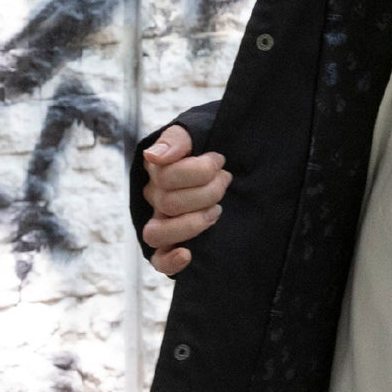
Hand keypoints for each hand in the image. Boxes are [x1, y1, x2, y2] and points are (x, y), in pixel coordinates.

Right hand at [141, 123, 230, 277]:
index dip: (199, 170)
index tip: (220, 161)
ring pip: (157, 233)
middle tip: (226, 179)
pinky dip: (171, 261)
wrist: (237, 157)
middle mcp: (154, 196)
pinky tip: (188, 254)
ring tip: (216, 211)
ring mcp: (161, 221)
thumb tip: (155, 156)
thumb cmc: (213, 144)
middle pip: (168, 203)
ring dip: (191, 223)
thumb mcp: (198, 130)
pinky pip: (159, 261)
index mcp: (157, 168)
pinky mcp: (171, 245)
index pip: (165, 175)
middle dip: (206, 191)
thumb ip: (176, 139)